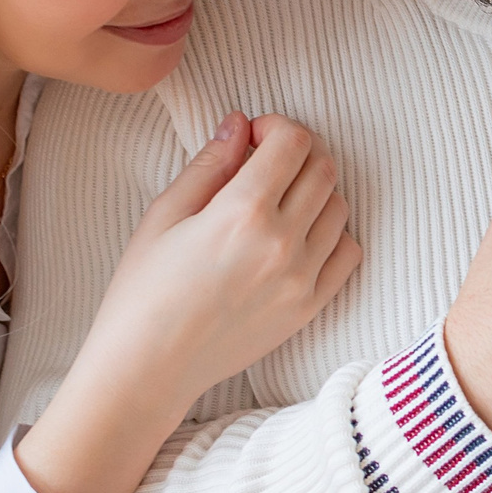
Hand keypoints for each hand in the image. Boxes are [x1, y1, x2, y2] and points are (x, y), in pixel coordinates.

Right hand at [18, 112, 362, 492]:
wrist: (149, 368)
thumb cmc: (144, 290)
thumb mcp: (164, 215)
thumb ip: (209, 164)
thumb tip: (239, 124)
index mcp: (243, 211)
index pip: (294, 142)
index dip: (276, 126)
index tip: (254, 136)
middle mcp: (282, 242)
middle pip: (323, 168)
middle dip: (297, 153)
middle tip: (266, 163)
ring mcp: (302, 278)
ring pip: (339, 207)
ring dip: (315, 191)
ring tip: (278, 203)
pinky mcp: (309, 308)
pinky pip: (348, 254)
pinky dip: (332, 235)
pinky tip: (298, 237)